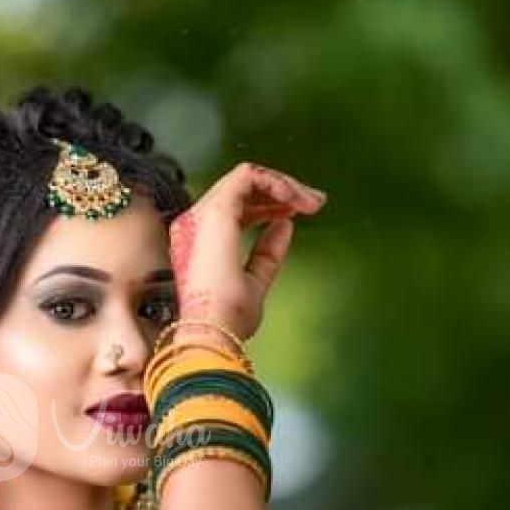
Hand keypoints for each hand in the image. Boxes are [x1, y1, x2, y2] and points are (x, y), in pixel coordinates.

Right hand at [167, 162, 325, 344]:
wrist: (213, 332)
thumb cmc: (225, 321)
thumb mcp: (255, 284)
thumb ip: (267, 254)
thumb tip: (283, 226)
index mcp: (201, 242)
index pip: (235, 208)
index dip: (268, 205)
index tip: (296, 212)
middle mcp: (196, 226)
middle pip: (241, 190)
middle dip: (281, 190)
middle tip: (313, 201)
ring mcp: (203, 217)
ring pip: (246, 178)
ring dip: (282, 185)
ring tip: (309, 200)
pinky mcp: (216, 212)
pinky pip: (246, 176)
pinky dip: (274, 182)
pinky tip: (293, 197)